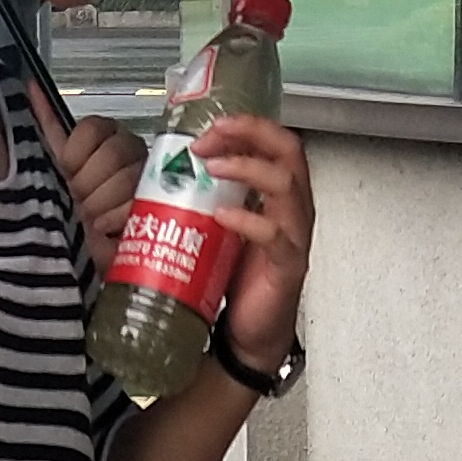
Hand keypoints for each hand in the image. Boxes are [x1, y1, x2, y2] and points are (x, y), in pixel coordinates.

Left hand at [45, 99, 142, 276]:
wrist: (76, 246)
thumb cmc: (64, 204)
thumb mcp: (51, 162)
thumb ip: (47, 125)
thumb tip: (30, 87)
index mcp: (104, 137)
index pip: (94, 128)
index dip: (76, 155)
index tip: (65, 174)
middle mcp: (128, 151)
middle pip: (113, 153)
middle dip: (88, 183)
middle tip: (77, 200)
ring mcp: (144, 177)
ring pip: (127, 178)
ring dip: (101, 203)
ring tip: (89, 217)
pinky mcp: (151, 208)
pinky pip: (138, 204)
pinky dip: (116, 217)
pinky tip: (104, 226)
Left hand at [195, 116, 313, 366]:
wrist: (248, 334)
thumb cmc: (237, 280)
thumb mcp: (218, 228)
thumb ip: (208, 198)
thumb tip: (167, 172)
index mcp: (280, 196)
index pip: (276, 142)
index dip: (247, 126)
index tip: (211, 125)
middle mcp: (294, 209)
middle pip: (289, 151)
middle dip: (249, 134)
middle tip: (210, 138)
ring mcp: (295, 236)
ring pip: (286, 184)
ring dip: (247, 167)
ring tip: (213, 166)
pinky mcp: (288, 265)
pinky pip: (274, 235)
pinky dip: (247, 220)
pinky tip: (221, 216)